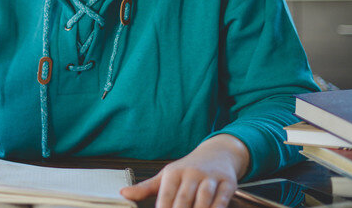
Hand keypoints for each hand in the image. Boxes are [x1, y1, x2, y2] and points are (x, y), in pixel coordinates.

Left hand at [120, 134, 248, 207]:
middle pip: (184, 199)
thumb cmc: (187, 169)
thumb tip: (123, 193)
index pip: (166, 195)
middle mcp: (192, 173)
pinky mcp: (228, 182)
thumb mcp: (166, 175)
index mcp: (174, 173)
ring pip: (204, 198)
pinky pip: (222, 198)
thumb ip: (146, 188)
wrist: (217, 153)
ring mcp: (210, 178)